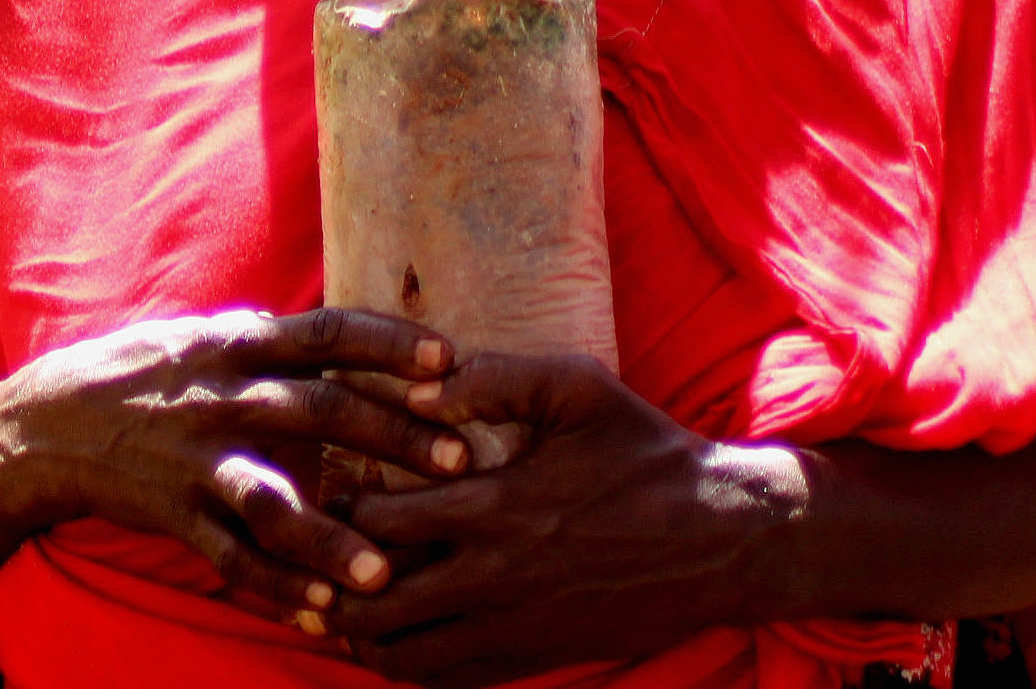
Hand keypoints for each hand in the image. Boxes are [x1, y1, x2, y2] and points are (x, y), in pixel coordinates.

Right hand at [0, 308, 470, 632]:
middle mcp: (218, 393)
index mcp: (234, 341)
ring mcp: (194, 457)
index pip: (326, 332)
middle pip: (318, 408)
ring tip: (384, 571)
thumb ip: (273, 346)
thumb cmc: (141, 375)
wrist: (41, 425)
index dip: (389, 343)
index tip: (450, 361)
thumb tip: (355, 344)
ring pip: (271, 498)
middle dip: (392, 436)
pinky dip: (277, 588)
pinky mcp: (173, 513)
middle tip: (461, 462)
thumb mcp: (203, 338)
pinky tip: (323, 612)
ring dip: (330, 535)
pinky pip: (231, 557)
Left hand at [326, 350, 794, 686]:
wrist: (721, 538)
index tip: (330, 488)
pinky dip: (408, 664)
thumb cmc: (644, 452)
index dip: (339, 507)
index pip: (375, 522)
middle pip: (371, 602)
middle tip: (315, 552)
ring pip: (401, 655)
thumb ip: (492, 377)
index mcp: (494, 507)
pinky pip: (447, 679)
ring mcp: (512, 628)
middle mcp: (493, 578)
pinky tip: (394, 635)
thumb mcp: (576, 389)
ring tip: (340, 600)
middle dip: (331, 579)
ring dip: (360, 632)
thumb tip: (417, 384)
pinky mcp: (534, 659)